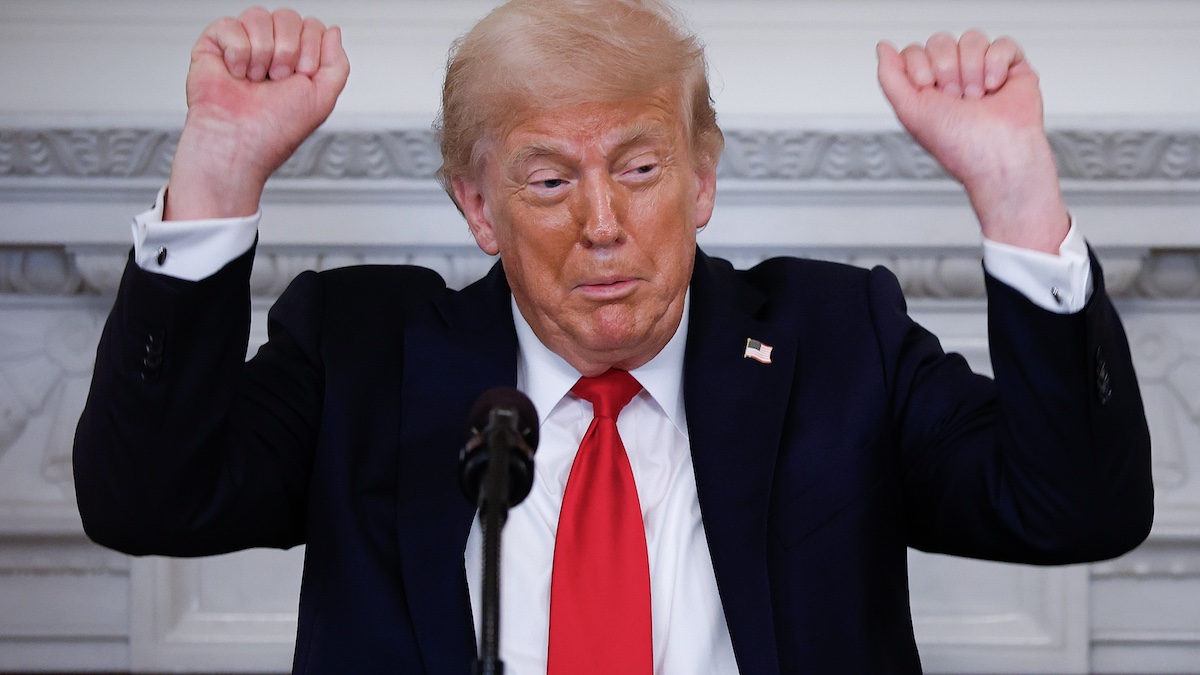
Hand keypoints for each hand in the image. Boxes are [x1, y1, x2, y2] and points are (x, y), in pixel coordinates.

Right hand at [165, 8, 349, 219]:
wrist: (239, 143)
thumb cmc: (276, 129)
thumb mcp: (323, 98)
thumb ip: (337, 63)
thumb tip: (332, 30)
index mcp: (296, 61)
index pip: (312, 26)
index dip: (310, 49)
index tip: (302, 76)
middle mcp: (271, 50)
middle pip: (288, 16)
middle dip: (288, 50)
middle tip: (277, 79)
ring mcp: (242, 45)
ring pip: (259, 16)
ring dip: (263, 53)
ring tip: (255, 80)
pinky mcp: (214, 45)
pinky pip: (230, 24)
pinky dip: (237, 52)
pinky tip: (235, 74)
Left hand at [877, 31, 1067, 252]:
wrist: (998, 156)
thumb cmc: (958, 144)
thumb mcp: (909, 111)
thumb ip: (889, 77)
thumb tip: (883, 47)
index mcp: (928, 88)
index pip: (915, 51)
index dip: (920, 68)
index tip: (929, 93)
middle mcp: (954, 78)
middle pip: (941, 41)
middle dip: (946, 71)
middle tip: (956, 99)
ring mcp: (983, 71)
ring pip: (971, 38)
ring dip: (971, 70)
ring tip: (977, 97)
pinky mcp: (1013, 68)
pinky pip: (1002, 43)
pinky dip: (997, 64)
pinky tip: (995, 87)